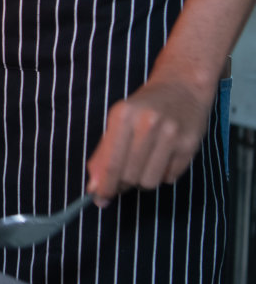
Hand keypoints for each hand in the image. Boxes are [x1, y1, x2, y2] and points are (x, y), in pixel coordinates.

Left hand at [86, 77, 212, 201]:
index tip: (100, 198)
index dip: (104, 185)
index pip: (111, 163)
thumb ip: (104, 154)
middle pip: (130, 176)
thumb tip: (94, 187)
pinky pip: (170, 178)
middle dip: (123, 183)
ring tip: (144, 165)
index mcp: (124, 116)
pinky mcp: (190, 145)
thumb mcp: (119, 120)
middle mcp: (148, 124)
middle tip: (124, 178)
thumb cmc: (145, 105)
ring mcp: (172, 135)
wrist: (183, 84)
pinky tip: (163, 158)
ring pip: (150, 181)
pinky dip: (163, 175)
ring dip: (143, 181)